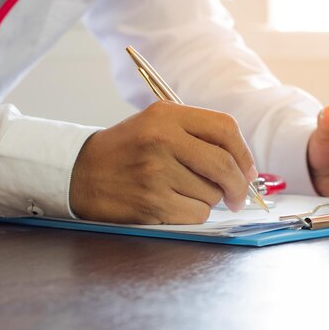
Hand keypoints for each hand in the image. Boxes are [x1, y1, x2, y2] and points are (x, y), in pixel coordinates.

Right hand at [69, 101, 257, 223]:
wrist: (80, 174)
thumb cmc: (127, 150)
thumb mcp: (156, 125)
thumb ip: (198, 135)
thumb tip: (244, 167)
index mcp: (166, 115)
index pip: (225, 128)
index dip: (244, 153)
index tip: (247, 170)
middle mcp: (162, 140)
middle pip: (224, 164)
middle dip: (239, 186)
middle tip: (239, 197)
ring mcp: (156, 172)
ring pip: (212, 193)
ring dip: (208, 199)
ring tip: (181, 191)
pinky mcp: (152, 202)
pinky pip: (196, 213)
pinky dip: (193, 214)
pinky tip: (173, 205)